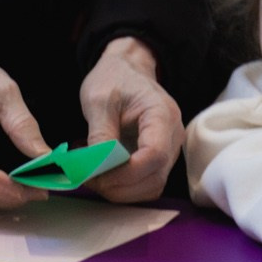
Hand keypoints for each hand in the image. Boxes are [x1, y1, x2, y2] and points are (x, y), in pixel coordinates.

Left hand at [78, 37, 181, 203]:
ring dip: (121, 191)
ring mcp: (169, 149)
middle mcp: (172, 136)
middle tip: (88, 179)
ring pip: (152, 186)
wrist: (127, 71)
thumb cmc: (114, 79)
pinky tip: (103, 174)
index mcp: (162, 115)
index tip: (96, 174)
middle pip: (155, 177)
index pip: (154, 155)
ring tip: (93, 178)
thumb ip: (100, 133)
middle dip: (120, 186)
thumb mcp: (98, 100)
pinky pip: (146, 183)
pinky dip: (125, 187)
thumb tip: (96, 166)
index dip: (125, 172)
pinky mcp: (158, 159)